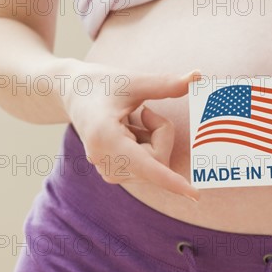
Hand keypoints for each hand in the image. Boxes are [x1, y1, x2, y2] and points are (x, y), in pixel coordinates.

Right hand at [59, 59, 200, 201]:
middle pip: (158, 159)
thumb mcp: (133, 81)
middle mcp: (106, 162)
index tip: (196, 196)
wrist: (74, 93)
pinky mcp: (116, 173)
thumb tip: (198, 75)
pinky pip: (149, 163)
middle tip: (144, 110)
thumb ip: (166, 84)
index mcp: (106, 138)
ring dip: (154, 136)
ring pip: (156, 162)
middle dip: (161, 132)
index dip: (172, 181)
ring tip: (130, 119)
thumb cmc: (102, 83)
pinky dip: (148, 142)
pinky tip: (127, 130)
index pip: (147, 165)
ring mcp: (110, 171)